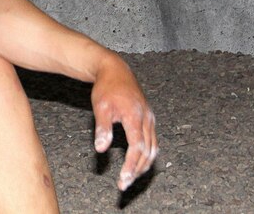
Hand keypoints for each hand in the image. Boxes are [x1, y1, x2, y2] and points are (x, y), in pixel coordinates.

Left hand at [91, 55, 157, 191]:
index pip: (136, 147)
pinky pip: (153, 141)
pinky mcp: (149, 118)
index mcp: (135, 115)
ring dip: (144, 164)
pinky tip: (138, 162)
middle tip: (124, 184)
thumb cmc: (106, 88)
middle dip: (137, 170)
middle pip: (148, 151)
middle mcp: (147, 118)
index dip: (131, 166)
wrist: (116, 70)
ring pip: (153, 147)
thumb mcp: (100, 107)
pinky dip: (147, 154)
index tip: (123, 181)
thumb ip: (103, 128)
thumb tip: (101, 149)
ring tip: (131, 177)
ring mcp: (150, 118)